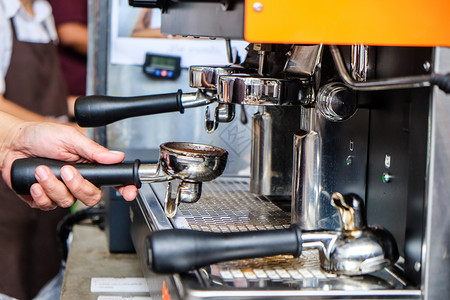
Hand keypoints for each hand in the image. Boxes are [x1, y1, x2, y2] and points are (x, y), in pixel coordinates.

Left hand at [0, 117, 137, 209]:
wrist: (12, 142)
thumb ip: (94, 150)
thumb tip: (116, 156)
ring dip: (53, 186)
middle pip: (91, 197)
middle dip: (78, 186)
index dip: (124, 188)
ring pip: (68, 202)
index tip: (129, 192)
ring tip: (42, 169)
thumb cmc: (42, 136)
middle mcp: (78, 181)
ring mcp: (62, 191)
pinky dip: (41, 194)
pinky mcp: (44, 199)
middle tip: (67, 170)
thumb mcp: (70, 138)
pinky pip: (48, 205)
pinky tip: (35, 181)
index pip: (112, 181)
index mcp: (90, 166)